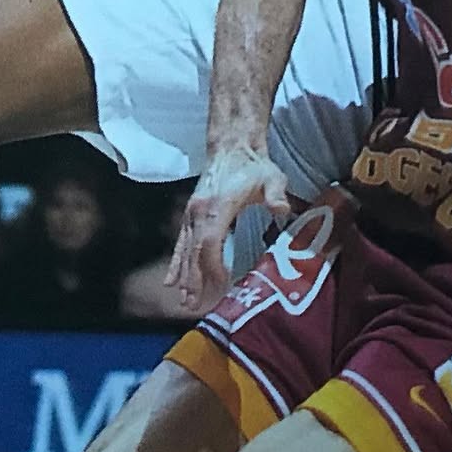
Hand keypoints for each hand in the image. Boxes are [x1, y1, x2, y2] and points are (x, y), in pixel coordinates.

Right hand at [166, 147, 290, 315]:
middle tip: (194, 306)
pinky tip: (170, 281)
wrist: (232, 145)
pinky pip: (180, 243)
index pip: (210, 242)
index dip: (213, 266)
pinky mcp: (191, 215)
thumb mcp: (271, 177)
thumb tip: (282, 208)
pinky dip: (175, 263)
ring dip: (184, 276)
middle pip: (194, 252)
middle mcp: (199, 212)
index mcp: (217, 206)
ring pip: (185, 250)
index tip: (220, 287)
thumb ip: (276, 193)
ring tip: (184, 301)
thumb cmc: (253, 165)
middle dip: (194, 280)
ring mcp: (192, 213)